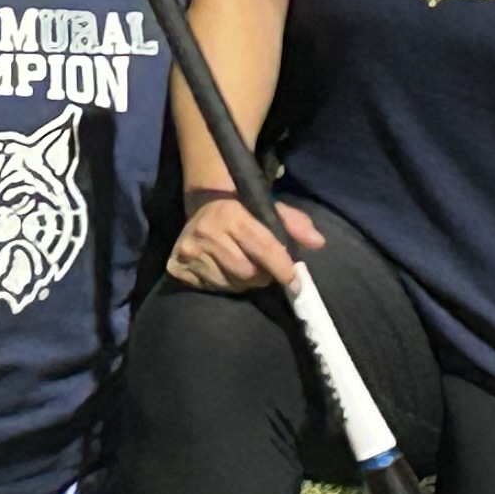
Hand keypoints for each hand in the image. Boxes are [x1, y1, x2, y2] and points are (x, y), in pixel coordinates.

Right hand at [169, 196, 323, 293]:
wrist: (203, 205)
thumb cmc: (243, 209)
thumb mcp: (270, 208)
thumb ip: (296, 223)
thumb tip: (318, 242)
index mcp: (231, 214)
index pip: (263, 248)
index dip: (282, 268)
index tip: (295, 282)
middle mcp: (206, 232)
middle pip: (247, 273)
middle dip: (262, 275)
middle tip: (264, 268)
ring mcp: (188, 251)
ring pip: (230, 284)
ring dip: (243, 281)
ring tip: (243, 266)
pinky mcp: (176, 267)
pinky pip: (212, 288)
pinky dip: (224, 284)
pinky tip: (223, 269)